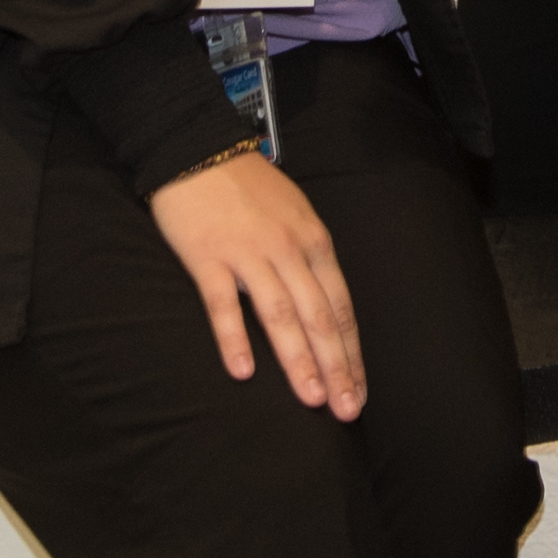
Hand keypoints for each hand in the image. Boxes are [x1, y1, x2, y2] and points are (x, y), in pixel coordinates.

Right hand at [145, 150, 366, 413]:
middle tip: (346, 410)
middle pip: (318, 317)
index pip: (340, 308)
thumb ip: (309, 258)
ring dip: (298, 359)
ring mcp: (248, 254)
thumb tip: (325, 309)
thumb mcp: (296, 215)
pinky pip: (223, 304)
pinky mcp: (208, 257)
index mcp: (314, 242)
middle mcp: (288, 250)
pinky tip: (243, 372)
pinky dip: (234, 338)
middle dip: (336, 366)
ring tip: (312, 398)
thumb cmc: (249, 188)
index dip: (352, 353)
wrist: (198, 148)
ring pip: (280, 314)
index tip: (360, 392)